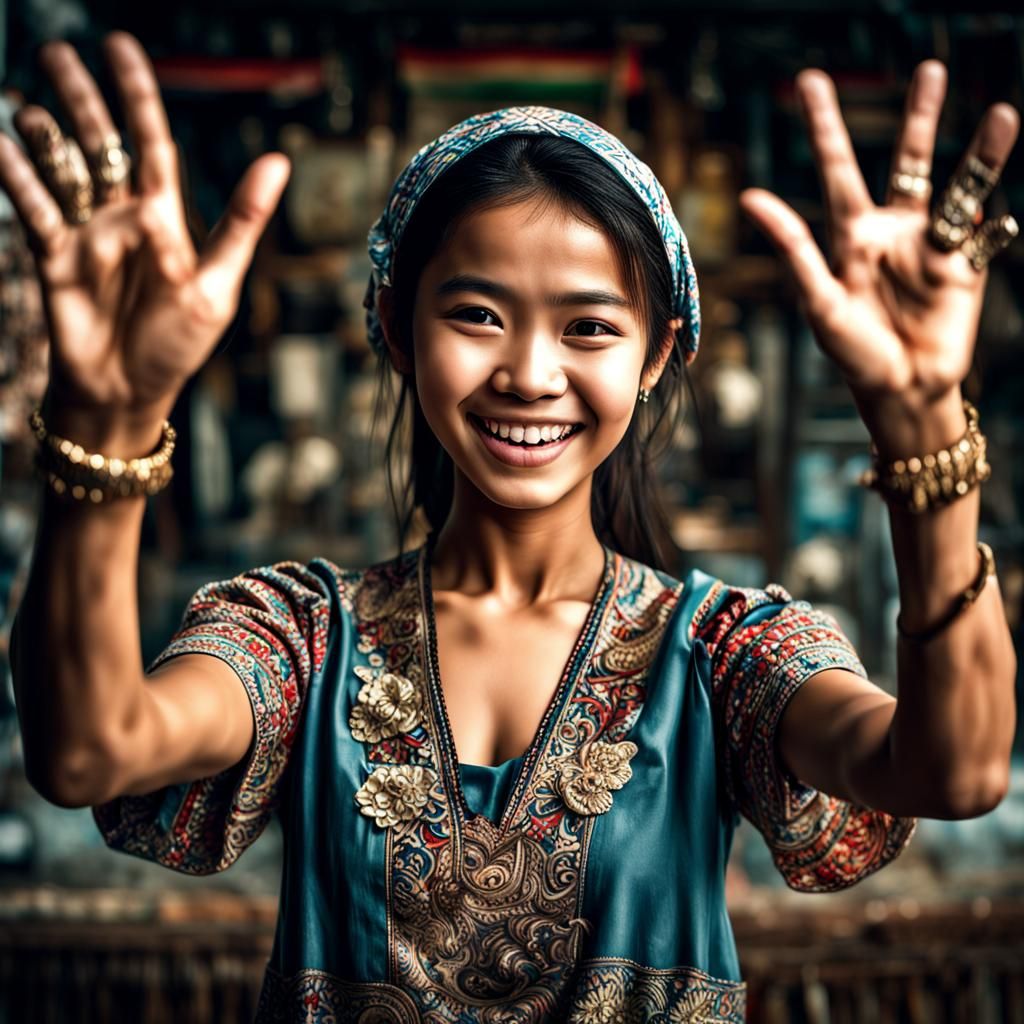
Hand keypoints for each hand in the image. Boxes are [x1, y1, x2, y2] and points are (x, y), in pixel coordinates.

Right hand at [0, 33, 289, 440]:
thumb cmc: (177, 346)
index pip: (152, 143)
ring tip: (31, 102)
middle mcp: (124, 218)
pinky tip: (1, 143)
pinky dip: (15, 175)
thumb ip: (241, 221)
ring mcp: (86, 234)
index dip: (137, 95)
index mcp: (165, 220)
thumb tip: (278, 160)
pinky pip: (32, 205)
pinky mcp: (53, 255)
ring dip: (46, 133)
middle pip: (102, 144)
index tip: (120, 47)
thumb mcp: (216, 284)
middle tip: (57, 52)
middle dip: (83, 99)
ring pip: (63, 167)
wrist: (127, 391)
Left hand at [739, 61, 1018, 451]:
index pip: (839, 169)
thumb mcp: (819, 299)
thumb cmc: (851, 351)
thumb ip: (793, 247)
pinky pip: (986, 236)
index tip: (812, 80)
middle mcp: (894, 230)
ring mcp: (934, 245)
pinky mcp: (968, 266)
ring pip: (962, 184)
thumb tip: (752, 197)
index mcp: (852, 234)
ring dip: (983, 153)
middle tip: (930, 69)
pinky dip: (993, 228)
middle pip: (910, 161)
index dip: (827, 126)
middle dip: (920, 117)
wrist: (900, 388)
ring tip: (1003, 116)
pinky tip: (999, 220)